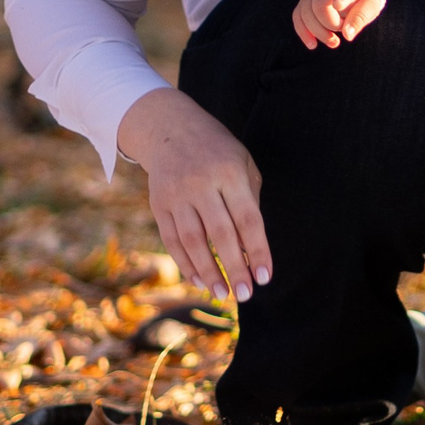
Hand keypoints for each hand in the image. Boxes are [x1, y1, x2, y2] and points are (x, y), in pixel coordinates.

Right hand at [116, 87, 269, 301]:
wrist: (171, 128)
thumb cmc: (219, 152)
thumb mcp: (243, 164)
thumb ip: (250, 201)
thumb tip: (252, 250)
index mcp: (230, 172)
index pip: (248, 219)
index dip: (258, 251)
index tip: (265, 277)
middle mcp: (201, 183)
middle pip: (221, 234)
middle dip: (235, 268)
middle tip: (245, 295)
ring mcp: (176, 194)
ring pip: (193, 241)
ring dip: (208, 271)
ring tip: (223, 294)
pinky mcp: (158, 203)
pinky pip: (172, 239)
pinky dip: (185, 263)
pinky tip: (199, 280)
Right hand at [293, 0, 384, 49]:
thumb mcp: (370, 5)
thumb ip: (359, 19)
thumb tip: (347, 35)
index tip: (339, 5)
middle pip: (319, 4)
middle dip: (329, 24)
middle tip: (342, 31)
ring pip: (305, 12)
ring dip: (318, 31)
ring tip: (334, 42)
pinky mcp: (304, 1)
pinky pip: (298, 17)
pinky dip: (304, 32)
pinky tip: (313, 45)